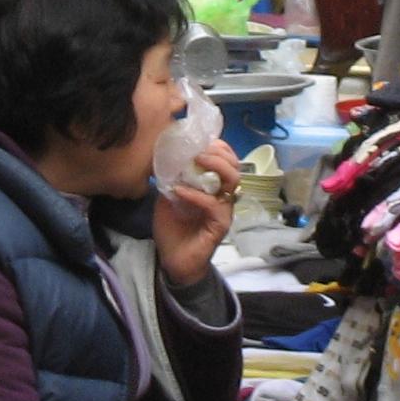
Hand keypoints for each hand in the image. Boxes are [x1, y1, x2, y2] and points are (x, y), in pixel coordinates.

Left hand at [155, 142, 239, 286]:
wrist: (173, 261)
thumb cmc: (173, 228)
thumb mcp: (167, 196)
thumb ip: (171, 177)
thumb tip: (165, 156)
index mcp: (214, 187)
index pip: (226, 160)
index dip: (217, 147)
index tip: (199, 139)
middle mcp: (223, 196)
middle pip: (234, 166)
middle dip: (218, 153)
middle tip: (198, 149)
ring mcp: (224, 210)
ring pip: (232, 181)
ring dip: (215, 166)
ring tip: (196, 160)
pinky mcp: (220, 225)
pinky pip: (214, 205)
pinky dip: (196, 194)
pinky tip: (180, 190)